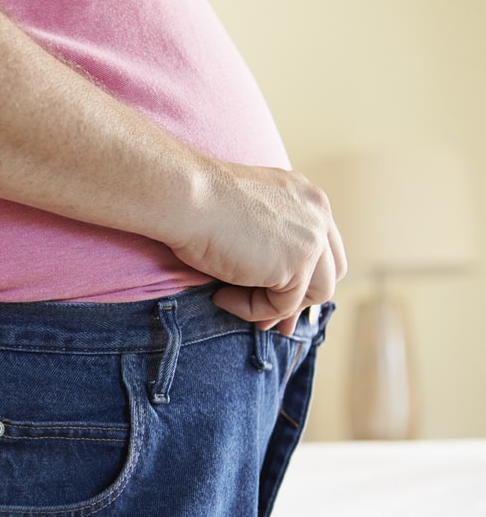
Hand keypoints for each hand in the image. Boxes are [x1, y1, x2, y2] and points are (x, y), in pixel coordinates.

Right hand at [167, 159, 346, 334]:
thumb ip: (271, 238)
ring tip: (230, 297)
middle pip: (331, 273)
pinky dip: (250, 309)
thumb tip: (273, 281)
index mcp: (307, 198)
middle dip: (300, 300)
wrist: (185, 196)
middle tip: (267, 320)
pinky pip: (282, 306)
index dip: (302, 278)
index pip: (323, 248)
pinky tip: (221, 294)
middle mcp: (318, 215)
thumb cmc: (198, 203)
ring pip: (315, 294)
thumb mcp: (247, 216)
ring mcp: (312, 240)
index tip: (272, 296)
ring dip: (273, 306)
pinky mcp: (298, 265)